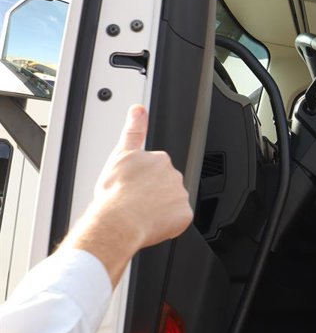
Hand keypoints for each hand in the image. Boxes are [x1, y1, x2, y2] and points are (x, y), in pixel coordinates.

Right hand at [67, 105, 192, 286]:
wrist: (119, 220)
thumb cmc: (115, 192)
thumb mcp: (121, 154)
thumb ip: (133, 130)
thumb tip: (138, 108)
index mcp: (159, 160)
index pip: (156, 168)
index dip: (144, 179)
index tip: (134, 187)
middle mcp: (174, 175)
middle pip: (165, 184)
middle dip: (153, 193)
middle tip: (135, 202)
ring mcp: (180, 195)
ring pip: (171, 202)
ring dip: (159, 208)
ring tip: (140, 214)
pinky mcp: (184, 215)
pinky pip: (178, 219)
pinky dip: (167, 223)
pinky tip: (152, 223)